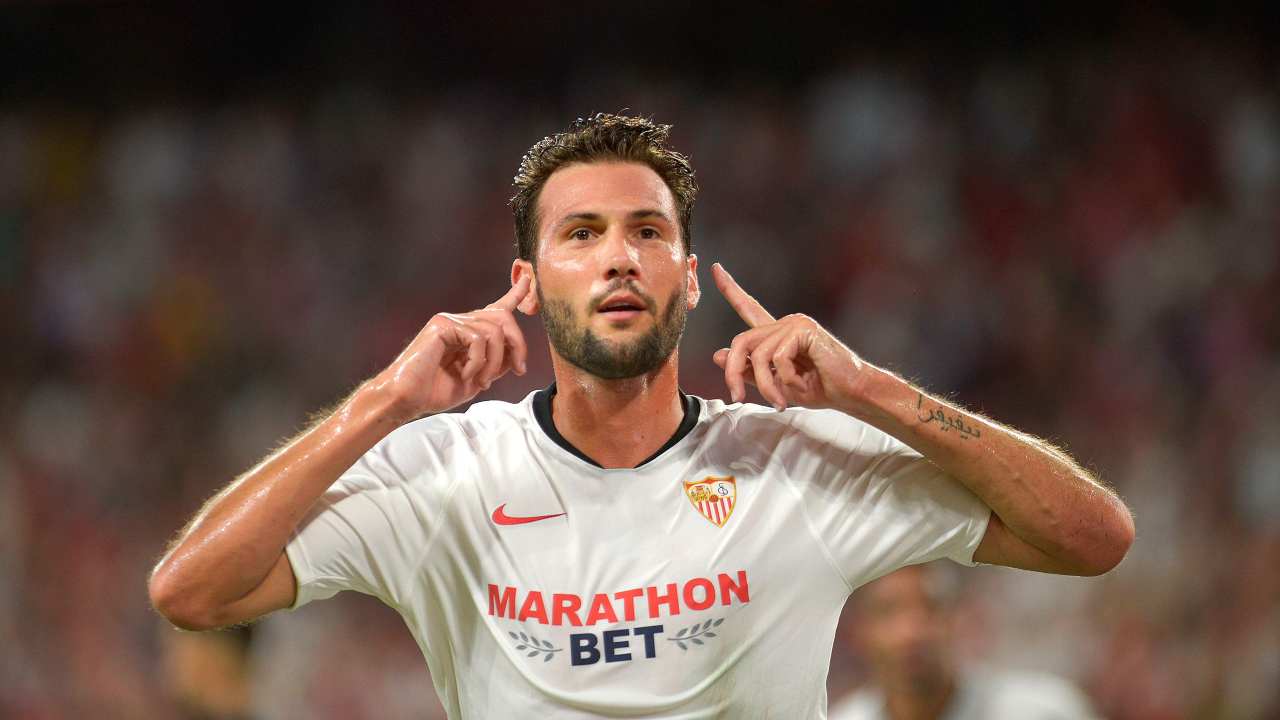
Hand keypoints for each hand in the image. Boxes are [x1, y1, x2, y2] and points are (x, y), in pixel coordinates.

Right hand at [375, 275, 530, 419]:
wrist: (406, 399)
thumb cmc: (436, 391)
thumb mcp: (477, 378)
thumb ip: (497, 364)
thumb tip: (516, 354)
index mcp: (468, 332)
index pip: (495, 309)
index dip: (514, 294)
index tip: (527, 279)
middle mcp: (460, 321)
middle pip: (503, 317)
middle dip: (518, 344)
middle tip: (518, 370)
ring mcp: (450, 321)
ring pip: (494, 330)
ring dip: (495, 362)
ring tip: (482, 382)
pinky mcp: (442, 325)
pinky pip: (477, 338)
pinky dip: (478, 361)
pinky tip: (466, 374)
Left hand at [712, 263, 866, 410]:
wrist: (851, 392)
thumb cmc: (820, 388)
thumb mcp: (776, 385)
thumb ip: (749, 370)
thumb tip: (717, 354)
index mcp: (778, 334)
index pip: (749, 307)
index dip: (730, 289)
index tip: (715, 268)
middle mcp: (785, 323)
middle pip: (740, 341)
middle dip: (733, 373)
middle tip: (736, 398)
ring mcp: (795, 324)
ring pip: (758, 354)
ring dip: (764, 384)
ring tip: (779, 401)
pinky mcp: (805, 330)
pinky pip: (777, 357)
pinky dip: (785, 378)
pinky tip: (802, 383)